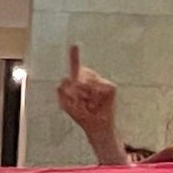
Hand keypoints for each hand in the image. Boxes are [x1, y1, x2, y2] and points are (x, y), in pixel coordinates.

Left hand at [57, 45, 121, 161]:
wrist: (96, 127)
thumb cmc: (82, 115)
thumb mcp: (66, 104)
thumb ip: (61, 91)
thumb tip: (65, 78)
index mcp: (80, 81)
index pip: (75, 67)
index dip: (74, 56)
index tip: (74, 45)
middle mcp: (91, 78)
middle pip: (78, 75)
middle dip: (74, 90)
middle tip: (77, 102)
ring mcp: (102, 82)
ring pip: (86, 83)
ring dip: (83, 96)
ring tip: (87, 106)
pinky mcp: (111, 87)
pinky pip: (97, 88)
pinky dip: (93, 99)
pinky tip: (95, 105)